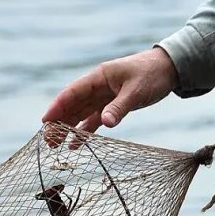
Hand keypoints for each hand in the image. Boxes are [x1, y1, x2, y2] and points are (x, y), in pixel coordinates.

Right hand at [42, 48, 177, 135]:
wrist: (169, 69)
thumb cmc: (152, 74)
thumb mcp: (136, 91)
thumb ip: (119, 107)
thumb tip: (105, 123)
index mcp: (99, 78)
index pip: (72, 93)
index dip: (57, 107)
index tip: (45, 122)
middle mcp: (97, 87)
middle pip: (72, 105)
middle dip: (58, 122)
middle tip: (48, 141)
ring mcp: (104, 97)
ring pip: (80, 113)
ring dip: (68, 128)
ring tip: (57, 146)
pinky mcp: (112, 105)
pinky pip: (94, 119)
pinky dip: (85, 131)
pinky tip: (76, 144)